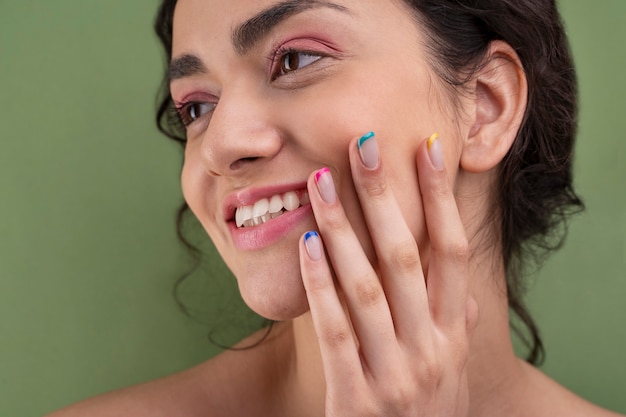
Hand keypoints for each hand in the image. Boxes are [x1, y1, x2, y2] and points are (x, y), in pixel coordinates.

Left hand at [299, 132, 477, 415]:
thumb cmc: (426, 411)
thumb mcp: (449, 368)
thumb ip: (450, 325)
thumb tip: (453, 285)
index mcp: (454, 334)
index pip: (453, 252)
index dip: (441, 199)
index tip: (428, 149)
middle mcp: (432, 348)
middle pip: (408, 256)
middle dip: (385, 196)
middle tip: (363, 144)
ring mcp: (396, 373)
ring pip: (367, 285)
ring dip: (342, 228)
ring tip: (319, 180)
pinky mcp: (357, 397)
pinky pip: (336, 331)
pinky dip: (321, 284)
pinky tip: (307, 244)